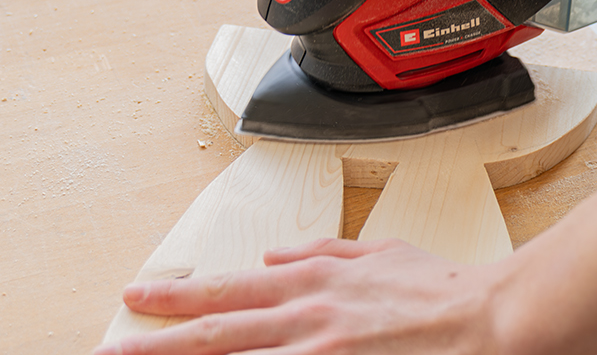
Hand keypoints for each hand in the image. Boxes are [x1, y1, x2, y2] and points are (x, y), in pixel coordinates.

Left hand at [94, 238, 507, 354]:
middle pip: (217, 332)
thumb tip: (277, 257)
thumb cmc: (440, 289)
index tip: (138, 297)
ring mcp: (321, 350)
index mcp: (315, 280)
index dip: (179, 294)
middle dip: (158, 341)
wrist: (487, 317)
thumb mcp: (379, 253)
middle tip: (109, 349)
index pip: (230, 290)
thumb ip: (324, 252)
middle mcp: (308, 315)